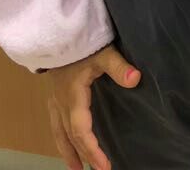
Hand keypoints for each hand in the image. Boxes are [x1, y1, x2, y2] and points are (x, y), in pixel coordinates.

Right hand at [45, 44, 139, 169]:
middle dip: (83, 156)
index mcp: (73, 97)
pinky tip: (65, 143)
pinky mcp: (54, 96)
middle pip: (70, 137)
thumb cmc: (80, 44)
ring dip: (68, 152)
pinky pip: (55, 124)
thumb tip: (136, 79)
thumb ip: (118, 66)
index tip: (104, 166)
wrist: (57, 33)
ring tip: (76, 169)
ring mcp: (55, 101)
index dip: (92, 150)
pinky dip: (61, 139)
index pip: (81, 131)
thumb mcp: (102, 52)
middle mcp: (61, 104)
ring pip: (59, 133)